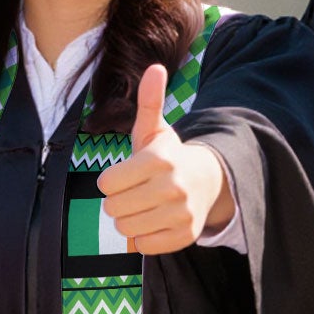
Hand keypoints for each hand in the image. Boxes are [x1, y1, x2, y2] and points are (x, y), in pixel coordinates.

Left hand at [96, 63, 231, 254]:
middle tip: (133, 192)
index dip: (110, 181)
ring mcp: (181, 213)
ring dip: (128, 220)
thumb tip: (155, 67)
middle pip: (113, 208)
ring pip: (126, 229)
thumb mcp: (155, 129)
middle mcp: (173, 188)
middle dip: (117, 201)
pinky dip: (143, 237)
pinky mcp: (185, 236)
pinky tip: (153, 221)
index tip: (124, 176)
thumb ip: (149, 101)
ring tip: (143, 206)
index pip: (107, 184)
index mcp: (160, 160)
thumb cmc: (169, 156)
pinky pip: (143, 246)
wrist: (206, 182)